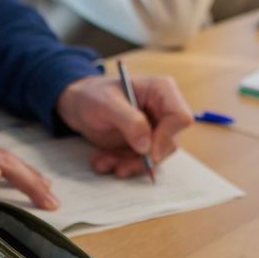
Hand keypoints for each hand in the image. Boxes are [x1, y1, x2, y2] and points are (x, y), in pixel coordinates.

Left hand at [56, 73, 193, 177]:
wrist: (78, 104)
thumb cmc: (92, 95)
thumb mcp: (106, 104)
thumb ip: (129, 121)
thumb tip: (147, 146)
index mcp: (162, 91)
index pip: (180, 117)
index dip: (166, 137)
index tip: (146, 153)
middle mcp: (163, 110)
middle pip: (170, 142)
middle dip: (143, 158)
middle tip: (118, 166)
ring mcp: (156, 128)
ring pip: (156, 157)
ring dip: (129, 165)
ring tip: (103, 163)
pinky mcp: (145, 143)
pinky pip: (142, 162)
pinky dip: (123, 165)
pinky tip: (103, 161)